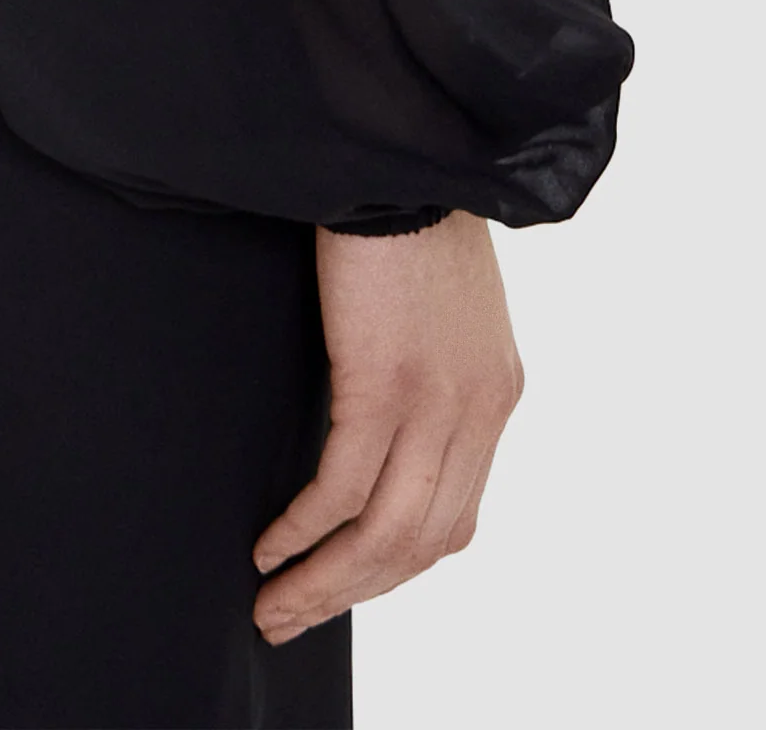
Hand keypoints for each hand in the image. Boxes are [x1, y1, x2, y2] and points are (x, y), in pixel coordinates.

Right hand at [251, 214, 523, 642]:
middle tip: (291, 618)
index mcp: (495, 394)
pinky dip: (304, 529)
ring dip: (324, 580)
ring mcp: (435, 403)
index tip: (342, 583)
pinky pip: (342, 488)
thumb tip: (386, 423)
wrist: (405, 146)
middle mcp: (477, 412)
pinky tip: (270, 545)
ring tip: (273, 603)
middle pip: (419, 544)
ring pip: (382, 533)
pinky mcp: (383, 381)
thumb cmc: (410, 209)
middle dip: (352, 591)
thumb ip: (432, 371)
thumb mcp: (444, 308)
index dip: (394, 566)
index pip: (454, 519)